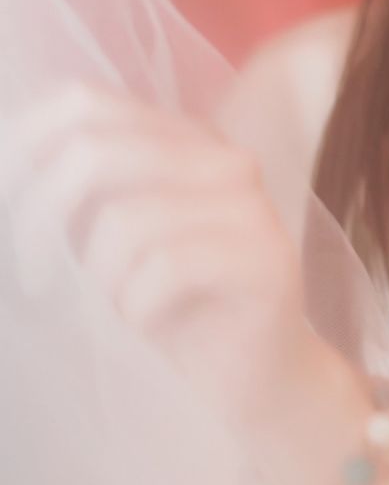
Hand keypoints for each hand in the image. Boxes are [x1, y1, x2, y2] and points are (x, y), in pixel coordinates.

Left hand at [0, 76, 327, 439]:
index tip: (3, 204)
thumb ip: (71, 194)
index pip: (85, 103)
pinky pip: (166, 267)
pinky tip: (148, 324)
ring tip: (116, 309)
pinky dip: (137, 306)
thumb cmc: (174, 311)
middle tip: (32, 275)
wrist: (256, 381)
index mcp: (183, 138)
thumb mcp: (107, 241)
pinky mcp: (267, 258)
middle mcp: (222, 158)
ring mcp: (250, 206)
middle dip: (41, 217)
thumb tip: (8, 168)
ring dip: (99, 280)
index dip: (25, 145)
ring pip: (126, 219)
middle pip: (96, 152)